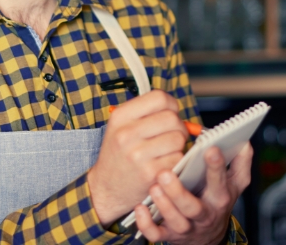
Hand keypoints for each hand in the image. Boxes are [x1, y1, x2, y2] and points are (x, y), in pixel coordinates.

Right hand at [88, 90, 188, 225]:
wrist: (106, 188)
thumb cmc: (119, 154)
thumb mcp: (121, 126)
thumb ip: (146, 112)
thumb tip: (176, 108)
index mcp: (120, 117)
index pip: (159, 97)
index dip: (170, 104)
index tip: (169, 113)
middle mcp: (126, 134)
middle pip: (172, 118)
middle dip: (177, 126)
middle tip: (170, 134)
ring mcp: (138, 155)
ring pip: (178, 138)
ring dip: (177, 145)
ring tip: (165, 150)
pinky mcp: (150, 173)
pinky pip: (178, 158)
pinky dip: (175, 161)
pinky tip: (163, 164)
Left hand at [133, 143, 253, 244]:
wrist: (209, 236)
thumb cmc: (218, 200)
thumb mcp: (234, 183)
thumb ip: (240, 161)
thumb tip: (243, 141)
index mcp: (220, 197)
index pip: (220, 182)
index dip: (216, 167)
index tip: (210, 148)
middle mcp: (204, 214)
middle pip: (193, 207)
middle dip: (179, 192)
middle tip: (165, 173)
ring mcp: (187, 227)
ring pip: (176, 221)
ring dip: (163, 205)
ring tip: (154, 187)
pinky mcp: (170, 236)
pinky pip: (157, 235)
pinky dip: (147, 224)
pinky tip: (141, 207)